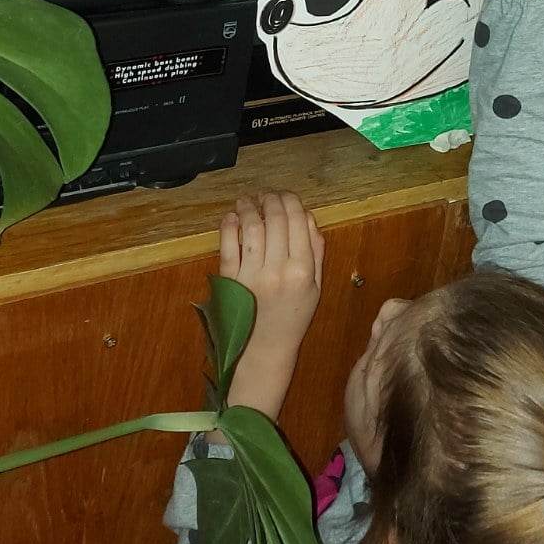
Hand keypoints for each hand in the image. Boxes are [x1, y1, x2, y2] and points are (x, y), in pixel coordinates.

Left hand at [218, 193, 324, 423]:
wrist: (265, 350)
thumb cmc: (293, 318)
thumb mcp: (315, 286)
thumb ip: (315, 251)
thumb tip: (308, 217)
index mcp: (303, 269)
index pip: (297, 220)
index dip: (290, 200)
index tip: (285, 195)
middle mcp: (278, 269)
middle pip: (274, 219)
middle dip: (270, 199)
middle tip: (266, 194)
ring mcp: (251, 274)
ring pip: (250, 227)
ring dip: (248, 207)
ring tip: (248, 200)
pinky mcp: (230, 280)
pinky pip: (227, 245)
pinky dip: (228, 226)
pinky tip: (232, 216)